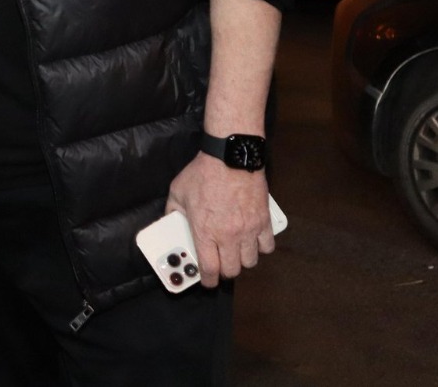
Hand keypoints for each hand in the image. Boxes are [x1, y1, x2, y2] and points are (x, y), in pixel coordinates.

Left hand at [166, 154, 273, 286]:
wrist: (230, 157)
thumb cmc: (202, 173)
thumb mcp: (177, 192)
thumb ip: (172, 211)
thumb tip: (170, 222)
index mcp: (204, 231)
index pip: (209, 268)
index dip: (207, 280)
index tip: (206, 281)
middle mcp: (228, 235)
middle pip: (232, 270)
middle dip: (224, 271)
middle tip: (220, 264)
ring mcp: (248, 229)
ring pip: (250, 262)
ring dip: (242, 260)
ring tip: (235, 251)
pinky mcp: (263, 221)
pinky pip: (267, 246)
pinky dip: (261, 248)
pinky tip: (253, 241)